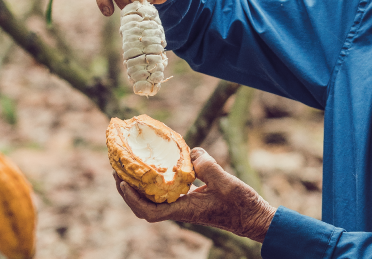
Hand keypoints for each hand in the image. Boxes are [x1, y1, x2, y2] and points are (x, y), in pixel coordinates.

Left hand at [113, 147, 276, 241]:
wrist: (254, 217)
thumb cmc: (242, 205)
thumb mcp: (227, 183)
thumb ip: (208, 168)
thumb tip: (192, 153)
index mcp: (185, 210)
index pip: (150, 212)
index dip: (132, 199)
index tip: (122, 183)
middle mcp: (180, 209)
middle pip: (144, 204)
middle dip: (127, 188)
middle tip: (117, 167)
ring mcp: (184, 205)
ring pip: (152, 198)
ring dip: (138, 184)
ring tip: (129, 164)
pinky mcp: (190, 199)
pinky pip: (165, 191)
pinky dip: (155, 180)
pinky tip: (155, 165)